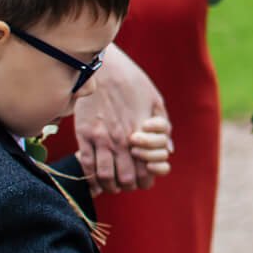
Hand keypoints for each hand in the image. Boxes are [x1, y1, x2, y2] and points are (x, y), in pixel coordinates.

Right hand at [73, 45, 167, 193]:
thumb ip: (163, 128)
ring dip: (111, 186)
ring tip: (113, 185)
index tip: (145, 180)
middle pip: (127, 178)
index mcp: (142, 133)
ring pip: (105, 176)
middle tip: (129, 185)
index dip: (147, 180)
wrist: (104, 66)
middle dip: (130, 186)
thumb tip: (169, 151)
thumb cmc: (133, 81)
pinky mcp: (83, 134)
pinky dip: (91, 178)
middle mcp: (122, 139)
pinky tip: (96, 179)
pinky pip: (86, 165)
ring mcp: (101, 138)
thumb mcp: (155, 101)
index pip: (147, 169)